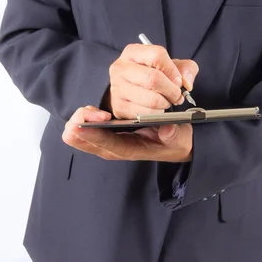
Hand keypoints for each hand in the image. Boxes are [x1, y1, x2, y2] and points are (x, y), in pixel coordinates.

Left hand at [62, 106, 192, 161]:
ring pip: (83, 137)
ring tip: (88, 111)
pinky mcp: (110, 132)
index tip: (83, 125)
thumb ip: (173, 134)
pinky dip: (86, 120)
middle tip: (89, 115)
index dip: (94, 136)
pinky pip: (89, 130)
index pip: (108, 146)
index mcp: (133, 150)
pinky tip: (90, 111)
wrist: (179, 143)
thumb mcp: (180, 138)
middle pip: (88, 143)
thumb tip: (167, 128)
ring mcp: (112, 141)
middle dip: (82, 128)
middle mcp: (118, 148)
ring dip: (81, 123)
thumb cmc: (177, 141)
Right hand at [104, 44, 198, 118]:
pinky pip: (145, 114)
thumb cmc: (153, 75)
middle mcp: (121, 68)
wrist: (131, 91)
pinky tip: (157, 109)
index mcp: (133, 52)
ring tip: (167, 101)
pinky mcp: (119, 106)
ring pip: (151, 99)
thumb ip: (186, 69)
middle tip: (177, 95)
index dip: (173, 70)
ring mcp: (117, 87)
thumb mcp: (172, 65)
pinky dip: (157, 114)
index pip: (157, 55)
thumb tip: (187, 83)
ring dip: (165, 103)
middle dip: (172, 90)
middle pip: (153, 78)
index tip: (178, 80)